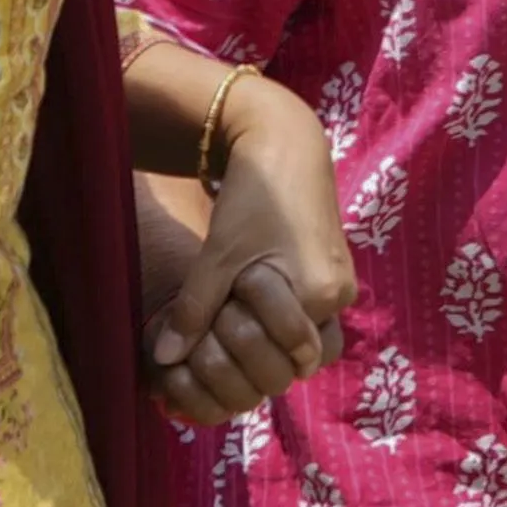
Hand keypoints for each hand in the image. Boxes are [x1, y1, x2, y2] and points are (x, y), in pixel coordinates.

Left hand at [142, 85, 354, 425]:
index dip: (241, 347)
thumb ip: (194, 310)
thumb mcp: (217, 255)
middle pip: (298, 356)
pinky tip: (252, 299)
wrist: (286, 146)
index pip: (281, 355)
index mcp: (318, 293)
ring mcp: (342, 289)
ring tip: (237, 308)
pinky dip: (280, 319)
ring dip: (269, 336)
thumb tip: (164, 359)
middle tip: (223, 318)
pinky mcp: (337, 279)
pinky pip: (310, 319)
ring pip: (305, 341)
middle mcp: (339, 298)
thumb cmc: (251, 197)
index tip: (215, 320)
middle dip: (257, 348)